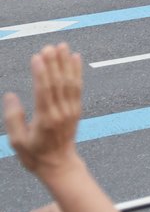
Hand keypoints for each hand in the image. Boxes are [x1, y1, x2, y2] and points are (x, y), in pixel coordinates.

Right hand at [3, 44, 83, 181]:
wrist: (60, 165)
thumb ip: (13, 118)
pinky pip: (78, 87)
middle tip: (49, 46)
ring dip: (66, 62)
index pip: (44, 91)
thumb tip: (10, 95)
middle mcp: (61, 112)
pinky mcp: (77, 109)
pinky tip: (75, 58)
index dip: (41, 72)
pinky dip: (77, 71)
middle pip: (58, 83)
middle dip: (53, 63)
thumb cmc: (35, 155)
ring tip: (62, 46)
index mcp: (46, 119)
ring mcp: (71, 110)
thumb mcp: (17, 141)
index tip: (37, 57)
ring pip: (70, 82)